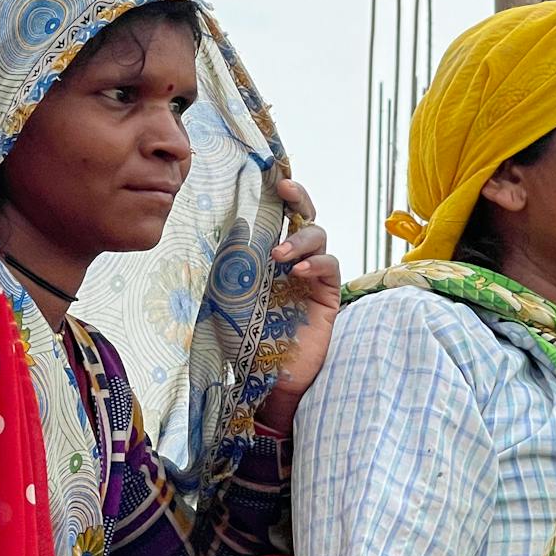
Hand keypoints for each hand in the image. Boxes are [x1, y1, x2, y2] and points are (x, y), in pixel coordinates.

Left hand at [255, 174, 341, 433]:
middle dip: (299, 199)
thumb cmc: (241, 341)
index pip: (276, 218)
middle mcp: (292, 260)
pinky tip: (299, 272)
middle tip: (286, 191)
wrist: (262, 379)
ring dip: (301, 239)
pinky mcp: (327, 295)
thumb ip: (231, 265)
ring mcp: (312, 277)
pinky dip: (316, 262)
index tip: (271, 176)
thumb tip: (234, 228)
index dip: (279, 196)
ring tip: (281, 256)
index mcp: (266, 257)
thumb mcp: (225, 297)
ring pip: (319, 237)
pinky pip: (330, 266)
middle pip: (305, 217)